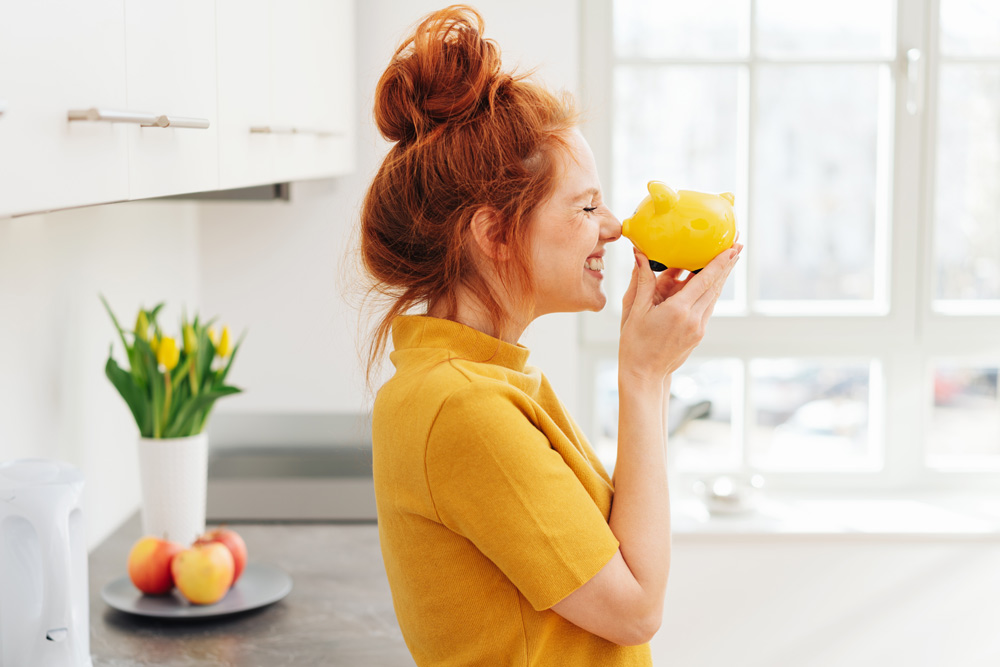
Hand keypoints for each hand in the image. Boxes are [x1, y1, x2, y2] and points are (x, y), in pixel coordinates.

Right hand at [619, 243, 742, 385]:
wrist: (643, 374)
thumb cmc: (634, 343)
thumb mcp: (635, 310)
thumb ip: (642, 281)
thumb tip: (640, 255)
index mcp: (678, 311)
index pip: (704, 280)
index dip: (720, 263)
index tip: (732, 247)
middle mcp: (693, 319)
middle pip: (715, 286)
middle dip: (727, 265)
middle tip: (738, 245)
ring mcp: (698, 328)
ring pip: (713, 297)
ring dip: (721, 278)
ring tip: (729, 259)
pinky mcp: (698, 334)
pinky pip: (707, 308)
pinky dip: (710, 292)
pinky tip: (711, 283)